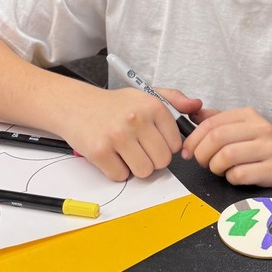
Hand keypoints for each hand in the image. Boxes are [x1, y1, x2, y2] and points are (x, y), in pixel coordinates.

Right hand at [57, 84, 203, 180]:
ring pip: (144, 171)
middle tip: (137, 148)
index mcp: (152, 105)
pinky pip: (121, 176)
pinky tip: (110, 155)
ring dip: (135, 167)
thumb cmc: (114, 105)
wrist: (75, 105)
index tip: (152, 140)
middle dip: (152, 159)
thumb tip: (197, 106)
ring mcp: (117, 136)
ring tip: (124, 151)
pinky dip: (116, 170)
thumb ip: (174, 99)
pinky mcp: (100, 152)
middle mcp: (136, 119)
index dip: (164, 146)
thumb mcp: (144, 94)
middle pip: (162, 161)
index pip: (176, 144)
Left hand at [182, 106, 271, 190]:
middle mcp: (260, 128)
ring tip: (219, 170)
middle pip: (217, 138)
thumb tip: (193, 114)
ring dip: (215, 167)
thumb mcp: (244, 129)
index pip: (211, 122)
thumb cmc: (266, 150)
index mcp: (248, 115)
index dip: (193, 139)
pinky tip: (235, 177)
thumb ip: (219, 121)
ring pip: (226, 156)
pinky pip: (240, 174)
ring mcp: (268, 149)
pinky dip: (231, 178)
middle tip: (203, 163)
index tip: (187, 151)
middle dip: (202, 154)